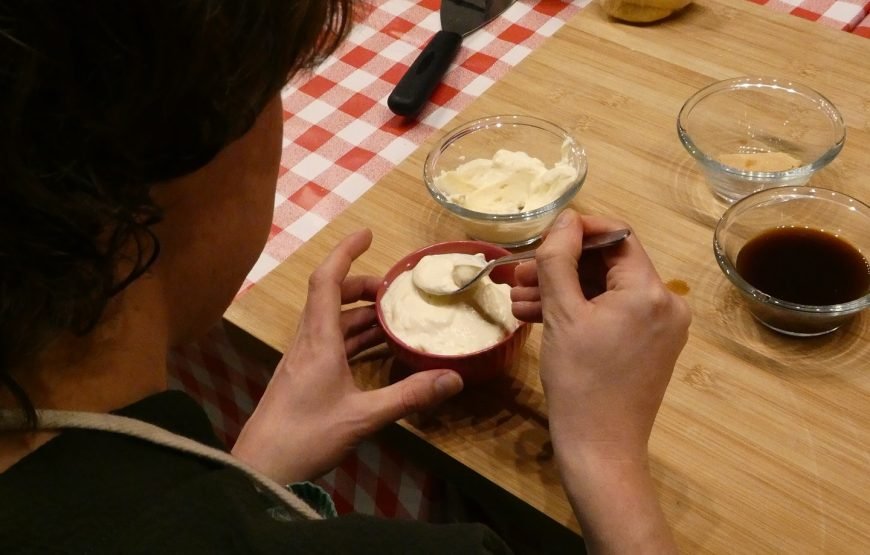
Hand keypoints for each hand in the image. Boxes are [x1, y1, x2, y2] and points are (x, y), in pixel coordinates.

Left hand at [232, 230, 463, 483]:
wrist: (261, 470)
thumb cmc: (304, 437)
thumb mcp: (362, 417)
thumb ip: (408, 396)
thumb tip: (453, 378)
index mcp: (318, 341)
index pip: (328, 281)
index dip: (346, 252)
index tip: (368, 234)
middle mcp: (308, 343)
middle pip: (331, 298)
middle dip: (363, 287)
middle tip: (395, 291)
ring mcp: (303, 361)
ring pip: (333, 323)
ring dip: (362, 315)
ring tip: (395, 319)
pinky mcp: (304, 378)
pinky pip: (332, 345)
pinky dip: (355, 340)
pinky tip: (377, 352)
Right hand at [512, 209, 689, 552]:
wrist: (600, 450)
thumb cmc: (580, 381)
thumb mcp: (563, 314)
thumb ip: (560, 259)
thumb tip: (565, 218)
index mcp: (651, 292)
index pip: (618, 237)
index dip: (579, 230)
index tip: (541, 239)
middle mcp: (665, 304)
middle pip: (609, 265)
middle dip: (561, 266)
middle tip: (518, 274)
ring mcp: (659, 328)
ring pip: (606, 291)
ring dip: (563, 290)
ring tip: (518, 299)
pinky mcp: (648, 347)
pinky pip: (611, 315)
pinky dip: (579, 312)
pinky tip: (538, 316)